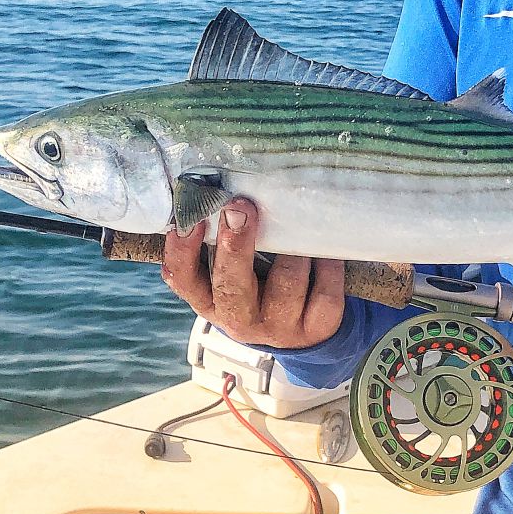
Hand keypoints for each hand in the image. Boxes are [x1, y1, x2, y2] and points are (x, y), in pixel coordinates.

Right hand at [161, 197, 344, 348]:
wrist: (300, 327)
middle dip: (235, 245)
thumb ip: (222, 237)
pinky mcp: (315, 328)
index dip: (184, 251)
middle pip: (231, 286)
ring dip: (294, 251)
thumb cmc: (258, 281)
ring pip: (287, 284)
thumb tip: (216, 185)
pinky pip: (325, 292)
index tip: (193, 218)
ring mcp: (278, 327)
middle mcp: (239, 318)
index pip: (184, 279)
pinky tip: (326, 250)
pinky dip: (328, 266)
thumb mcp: (232, 267)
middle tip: (240, 206)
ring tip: (300, 222)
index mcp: (210, 299)